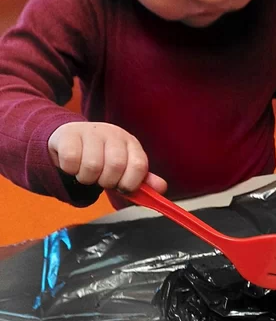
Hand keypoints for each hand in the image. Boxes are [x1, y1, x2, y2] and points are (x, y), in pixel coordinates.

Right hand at [48, 122, 167, 192]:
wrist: (72, 137)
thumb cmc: (102, 157)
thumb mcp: (125, 168)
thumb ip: (143, 180)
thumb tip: (162, 188)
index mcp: (130, 143)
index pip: (139, 165)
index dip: (130, 183)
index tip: (121, 188)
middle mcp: (113, 134)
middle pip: (116, 166)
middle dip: (107, 181)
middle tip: (101, 180)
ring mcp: (91, 132)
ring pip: (92, 166)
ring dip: (87, 178)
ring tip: (86, 173)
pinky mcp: (69, 134)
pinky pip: (71, 161)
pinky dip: (70, 170)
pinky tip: (73, 165)